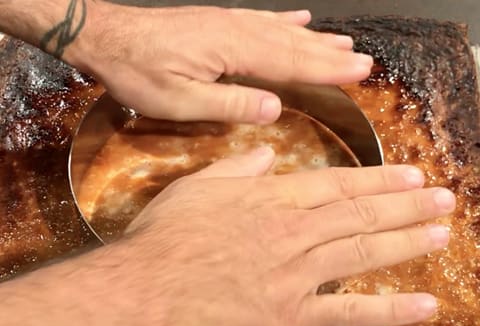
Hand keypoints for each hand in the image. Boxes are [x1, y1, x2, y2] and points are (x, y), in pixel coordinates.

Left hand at [71, 4, 372, 123]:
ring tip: (343, 42)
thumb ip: (229, 103)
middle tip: (363, 60)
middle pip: (293, 44)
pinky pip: (260, 19)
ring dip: (314, 38)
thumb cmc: (138, 72)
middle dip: (330, 54)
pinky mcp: (217, 22)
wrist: (104, 37)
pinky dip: (284, 22)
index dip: (327, 68)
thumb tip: (275, 107)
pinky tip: (299, 20)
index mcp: (232, 50)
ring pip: (281, 31)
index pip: (290, 61)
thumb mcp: (180, 100)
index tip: (359, 71)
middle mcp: (237, 31)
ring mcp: (228, 23)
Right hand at [119, 147, 454, 325]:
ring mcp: (293, 275)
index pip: (337, 185)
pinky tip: (423, 304)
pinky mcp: (288, 317)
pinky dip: (389, 309)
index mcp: (269, 200)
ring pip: (362, 253)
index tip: (410, 175)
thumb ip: (236, 169)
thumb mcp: (195, 188)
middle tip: (442, 198)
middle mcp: (290, 232)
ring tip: (441, 232)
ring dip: (407, 242)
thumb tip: (266, 157)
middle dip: (406, 205)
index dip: (378, 180)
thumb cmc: (164, 237)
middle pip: (359, 214)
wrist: (143, 290)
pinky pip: (347, 311)